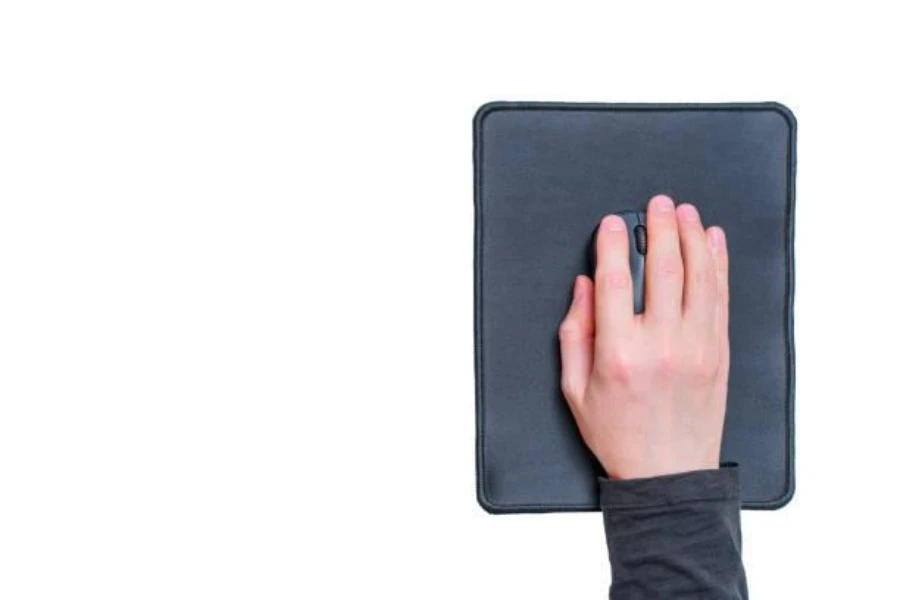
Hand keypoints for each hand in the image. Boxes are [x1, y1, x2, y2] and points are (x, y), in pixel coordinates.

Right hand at [558, 195, 729, 479]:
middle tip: (657, 203)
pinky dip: (719, 265)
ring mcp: (696, 347)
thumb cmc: (618, 433)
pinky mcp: (719, 353)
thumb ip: (575, 333)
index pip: (614, 281)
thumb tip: (585, 287)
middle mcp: (661, 345)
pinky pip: (720, 298)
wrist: (668, 473)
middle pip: (663, 269)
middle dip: (660, 227)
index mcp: (619, 353)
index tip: (612, 223)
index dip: (612, 244)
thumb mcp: (575, 389)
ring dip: (692, 237)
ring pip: (699, 277)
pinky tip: (713, 242)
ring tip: (685, 212)